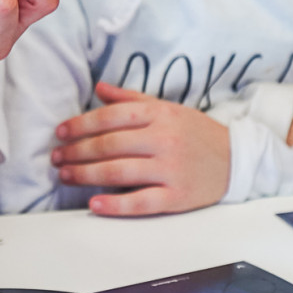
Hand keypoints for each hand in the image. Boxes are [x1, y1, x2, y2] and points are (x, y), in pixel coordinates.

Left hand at [51, 82, 229, 215]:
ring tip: (65, 175)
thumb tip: (99, 88)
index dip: (81, 125)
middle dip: (77, 151)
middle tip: (56, 157)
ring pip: (119, 172)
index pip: (111, 117)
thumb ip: (130, 98)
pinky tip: (93, 204)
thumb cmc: (196, 132)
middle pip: (110, 145)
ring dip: (86, 174)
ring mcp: (171, 169)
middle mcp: (164, 140)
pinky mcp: (177, 197)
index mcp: (159, 115)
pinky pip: (141, 202)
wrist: (236, 159)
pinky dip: (115, 204)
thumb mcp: (167, 108)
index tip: (60, 133)